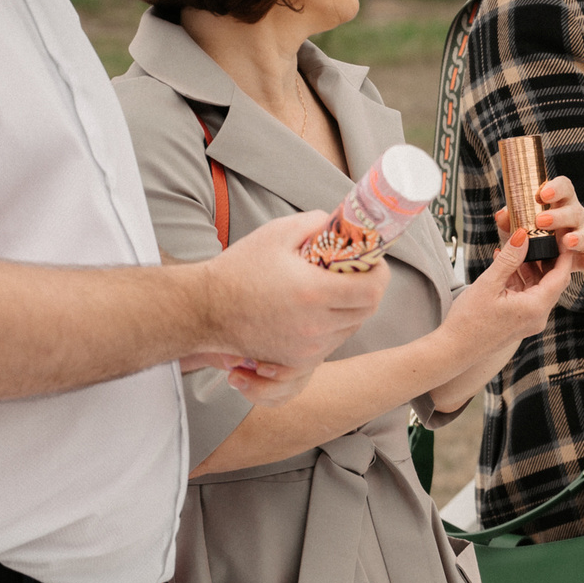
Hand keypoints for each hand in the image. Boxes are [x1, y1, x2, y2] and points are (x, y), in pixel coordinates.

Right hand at [197, 211, 389, 378]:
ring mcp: (307, 347)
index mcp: (314, 292)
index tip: (372, 261)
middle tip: (355, 272)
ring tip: (331, 289)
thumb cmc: (238, 269)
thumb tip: (342, 224)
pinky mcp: (296, 359)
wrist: (204, 309)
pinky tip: (316, 310)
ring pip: (351, 327)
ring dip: (351, 308)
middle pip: (367, 310)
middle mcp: (315, 325)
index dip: (379, 273)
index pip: (372, 289)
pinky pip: (331, 343)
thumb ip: (315, 223)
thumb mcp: (277, 233)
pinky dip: (332, 326)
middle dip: (368, 288)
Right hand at [444, 221, 583, 357]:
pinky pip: (526, 296)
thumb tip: (524, 236)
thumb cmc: (468, 321)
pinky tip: (505, 265)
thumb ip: (509, 258)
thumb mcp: (489, 283)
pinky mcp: (519, 322)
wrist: (453, 350)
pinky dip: (520, 280)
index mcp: (536, 308)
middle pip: (552, 281)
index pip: (561, 275)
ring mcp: (529, 321)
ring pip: (538, 288)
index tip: (561, 234)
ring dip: (530, 268)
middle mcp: (538, 317)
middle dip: (546, 258)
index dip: (564, 253)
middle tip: (539, 236)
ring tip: (517, 247)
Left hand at [490, 174, 583, 248]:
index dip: (557, 188)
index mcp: (558, 202)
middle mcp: (572, 216)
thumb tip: (502, 215)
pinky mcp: (579, 256)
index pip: (564, 187)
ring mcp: (578, 236)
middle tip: (541, 221)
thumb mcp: (513, 228)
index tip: (542, 194)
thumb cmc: (523, 234)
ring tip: (567, 242)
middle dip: (559, 216)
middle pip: (575, 211)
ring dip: (576, 237)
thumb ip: (507, 223)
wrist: (527, 259)